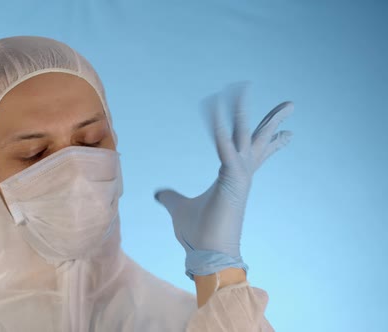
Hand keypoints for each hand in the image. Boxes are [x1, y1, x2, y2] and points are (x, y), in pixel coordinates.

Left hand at [154, 83, 293, 279]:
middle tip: (291, 104)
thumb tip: (158, 194)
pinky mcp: (231, 179)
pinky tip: (215, 107)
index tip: (288, 133)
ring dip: (247, 112)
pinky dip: (219, 126)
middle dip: (274, 121)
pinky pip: (224, 145)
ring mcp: (239, 176)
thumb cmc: (198, 235)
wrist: (207, 256)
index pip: (254, 153)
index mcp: (234, 178)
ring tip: (257, 92)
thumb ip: (170, 198)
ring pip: (246, 136)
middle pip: (259, 141)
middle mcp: (241, 174)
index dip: (271, 141)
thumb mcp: (178, 209)